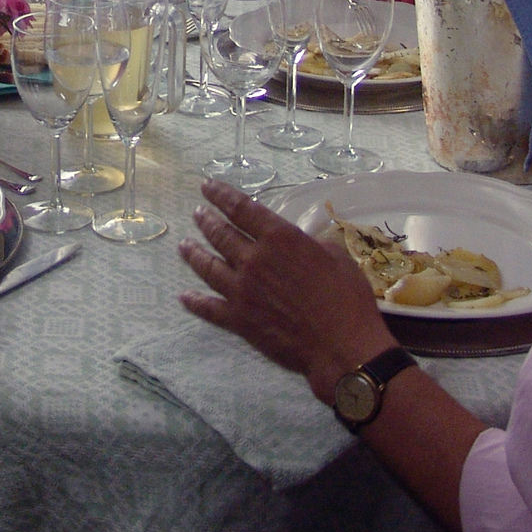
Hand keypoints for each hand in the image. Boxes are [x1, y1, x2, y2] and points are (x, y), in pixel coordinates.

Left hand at [179, 179, 392, 404]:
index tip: (206, 186)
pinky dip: (194, 301)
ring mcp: (242, 290)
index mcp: (280, 238)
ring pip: (208, 266)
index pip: (242, 209)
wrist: (340, 346)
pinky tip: (184, 296)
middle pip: (221, 235)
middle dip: (206, 221)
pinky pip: (209, 308)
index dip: (221, 195)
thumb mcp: (337, 257)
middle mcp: (254, 259)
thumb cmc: (347, 299)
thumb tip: (304, 240)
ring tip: (183, 245)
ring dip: (194, 254)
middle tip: (197, 214)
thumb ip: (313, 244)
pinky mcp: (239, 320)